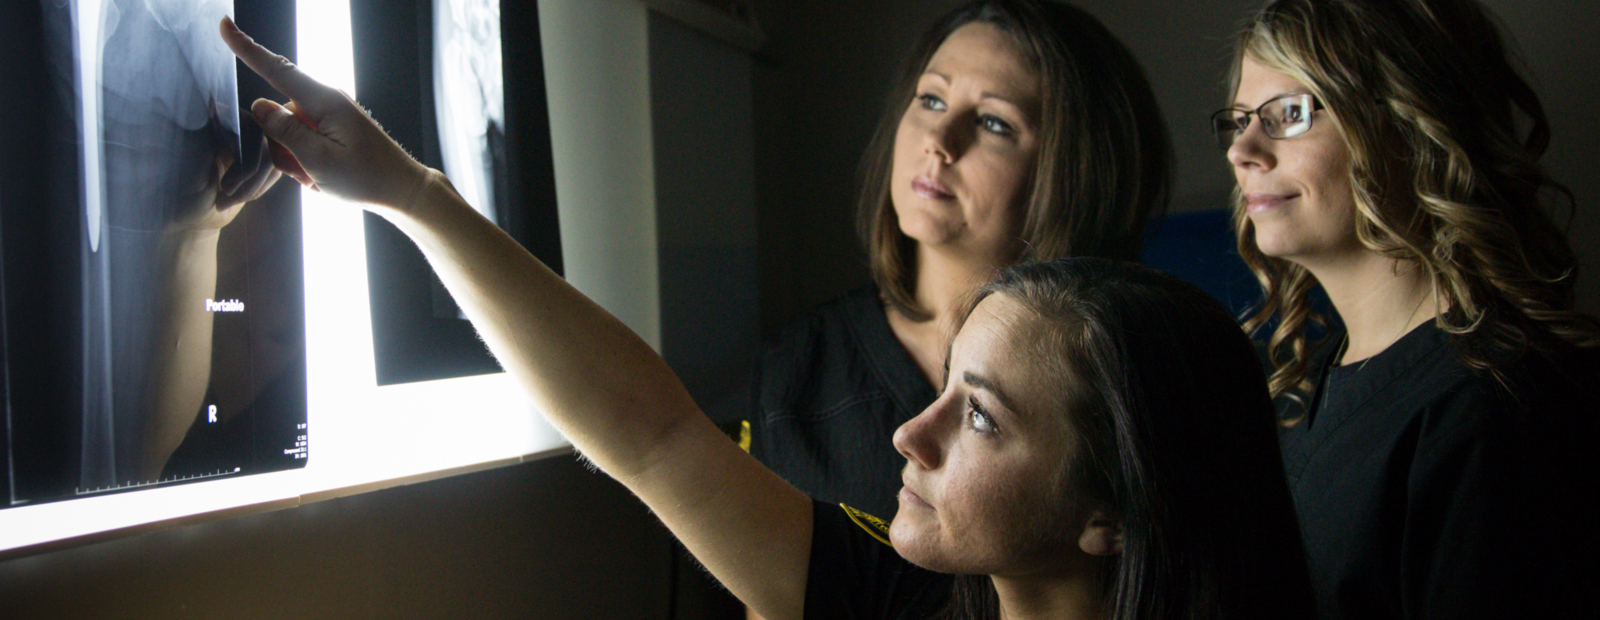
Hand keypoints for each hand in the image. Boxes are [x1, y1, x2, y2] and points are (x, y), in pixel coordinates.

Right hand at [218, 16, 433, 210]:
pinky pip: (304, 140)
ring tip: (322, 175)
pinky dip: (308, 160)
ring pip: (289, 131)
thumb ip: (284, 132)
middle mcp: (326, 100)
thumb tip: (259, 106)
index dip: (247, 48)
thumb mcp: (318, 160)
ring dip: (296, 157)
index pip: (276, 69)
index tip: (224, 25)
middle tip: (308, 172)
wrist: (402, 188)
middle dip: (282, 146)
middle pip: (279, 113)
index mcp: (323, 101)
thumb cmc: (367, 178)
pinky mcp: (333, 126)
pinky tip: (326, 175)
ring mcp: (330, 113)